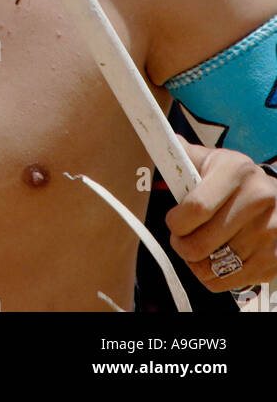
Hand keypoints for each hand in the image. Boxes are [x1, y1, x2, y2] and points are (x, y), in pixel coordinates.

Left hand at [165, 137, 276, 290]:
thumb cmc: (238, 181)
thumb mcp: (216, 161)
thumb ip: (185, 155)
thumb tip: (161, 143)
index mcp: (237, 172)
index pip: (195, 208)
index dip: (176, 221)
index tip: (173, 221)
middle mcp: (258, 200)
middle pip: (200, 243)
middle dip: (181, 245)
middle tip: (181, 239)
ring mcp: (269, 232)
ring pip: (212, 266)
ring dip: (196, 262)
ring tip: (198, 249)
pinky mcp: (274, 259)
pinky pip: (229, 281)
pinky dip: (214, 276)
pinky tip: (216, 259)